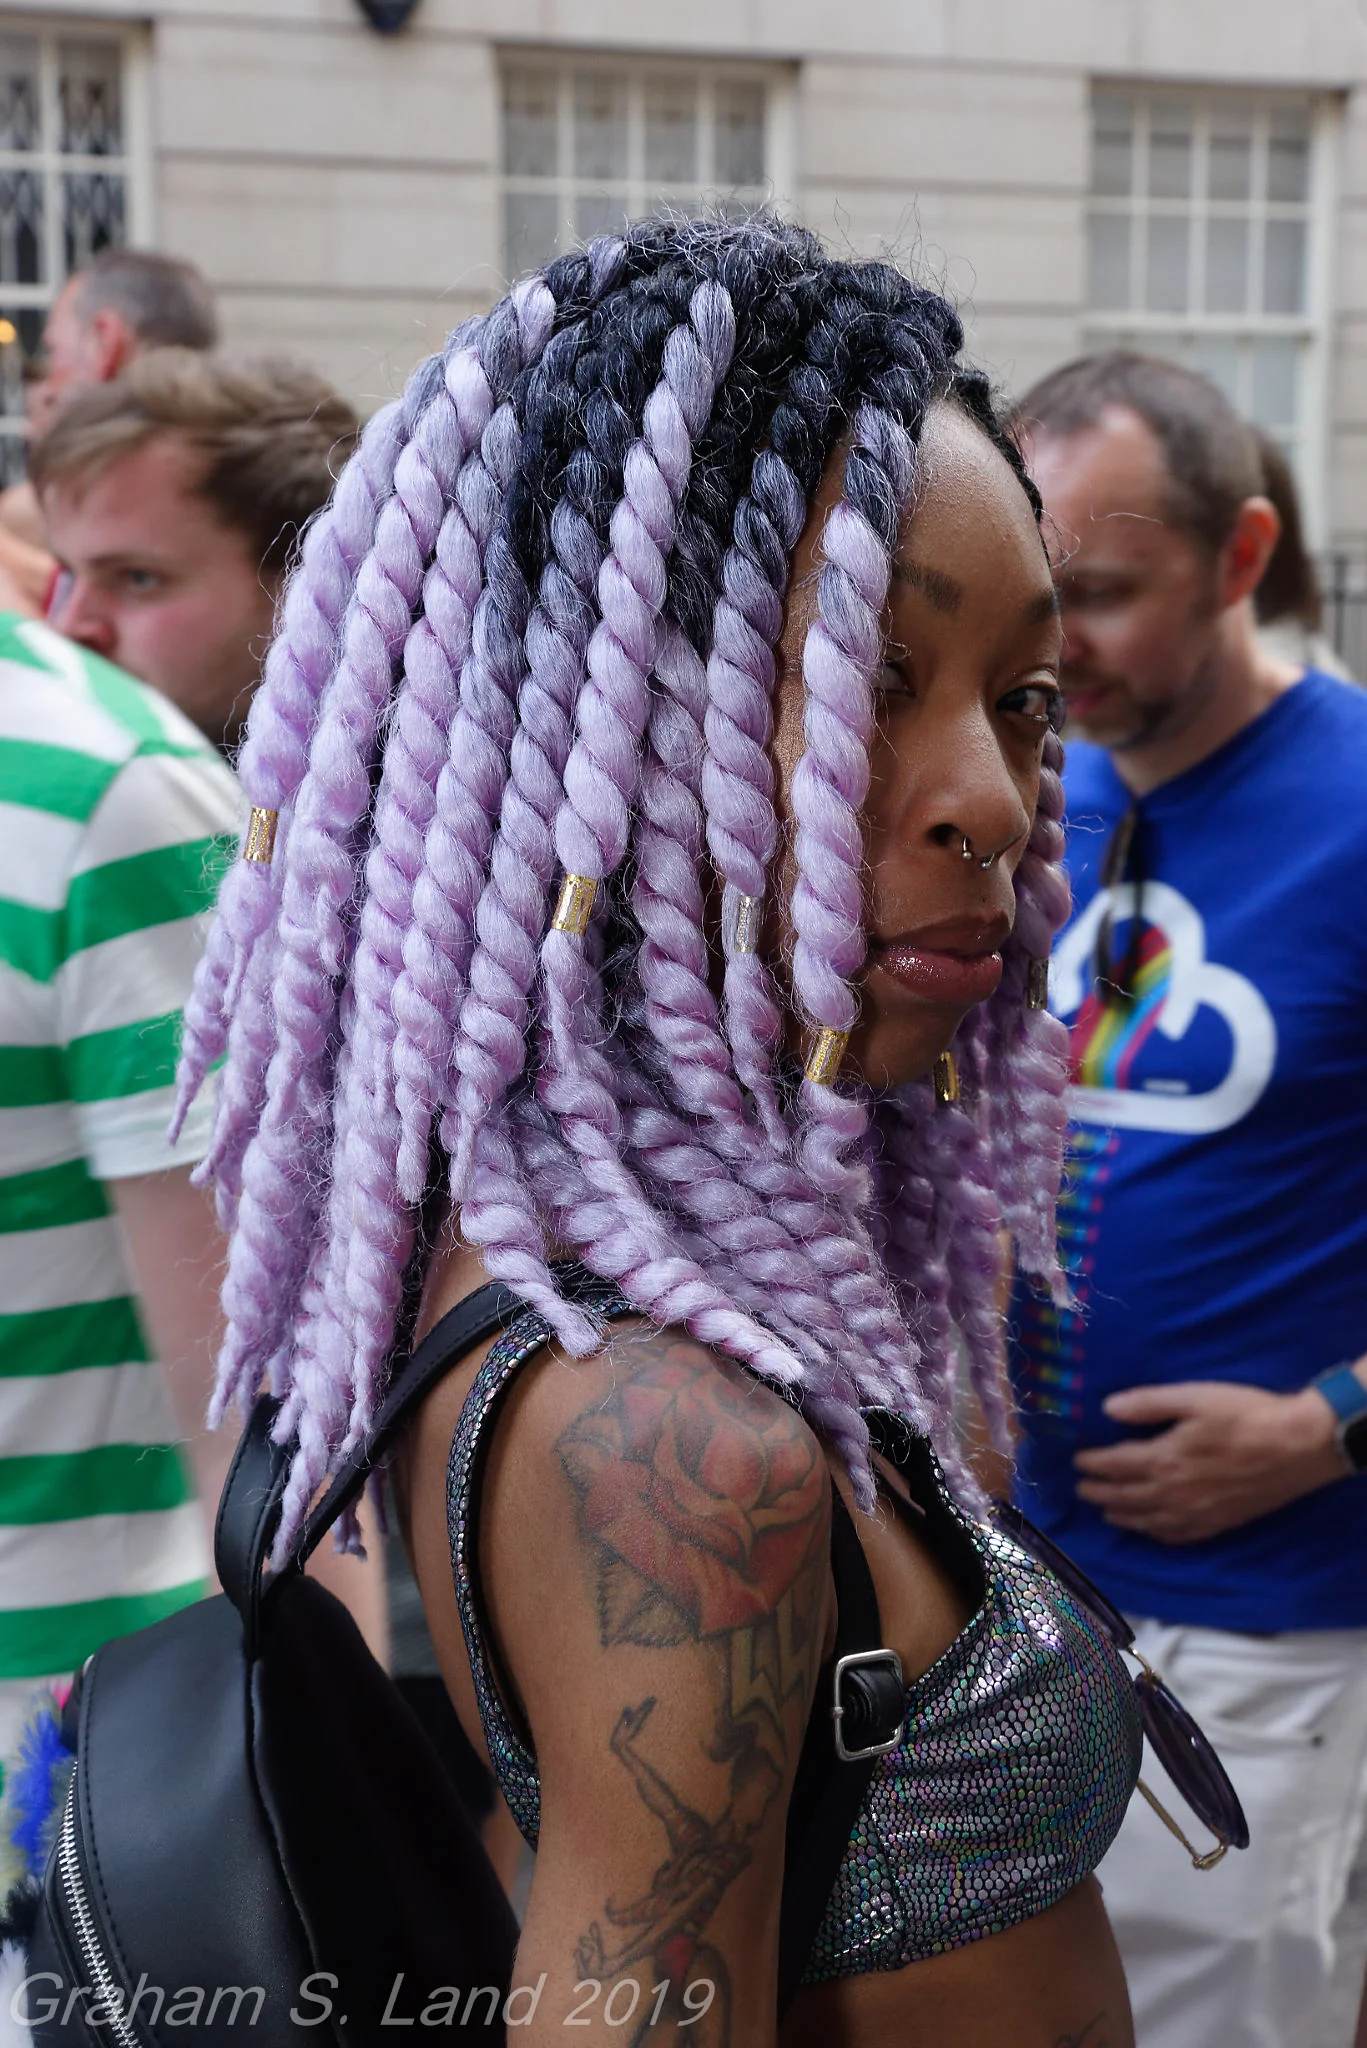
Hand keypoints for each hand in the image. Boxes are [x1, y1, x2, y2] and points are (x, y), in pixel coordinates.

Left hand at [1073, 1379, 1348, 1543]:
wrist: (1298, 1446)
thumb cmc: (1245, 1414)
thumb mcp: (1193, 1397)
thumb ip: (1147, 1404)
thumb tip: (1107, 1408)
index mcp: (1163, 1460)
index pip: (1114, 1466)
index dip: (1092, 1464)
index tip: (1077, 1462)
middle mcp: (1173, 1494)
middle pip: (1124, 1497)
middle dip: (1099, 1493)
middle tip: (1081, 1489)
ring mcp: (1196, 1514)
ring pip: (1146, 1521)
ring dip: (1121, 1516)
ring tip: (1106, 1512)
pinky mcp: (1218, 1523)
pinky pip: (1176, 1536)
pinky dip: (1154, 1533)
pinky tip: (1149, 1529)